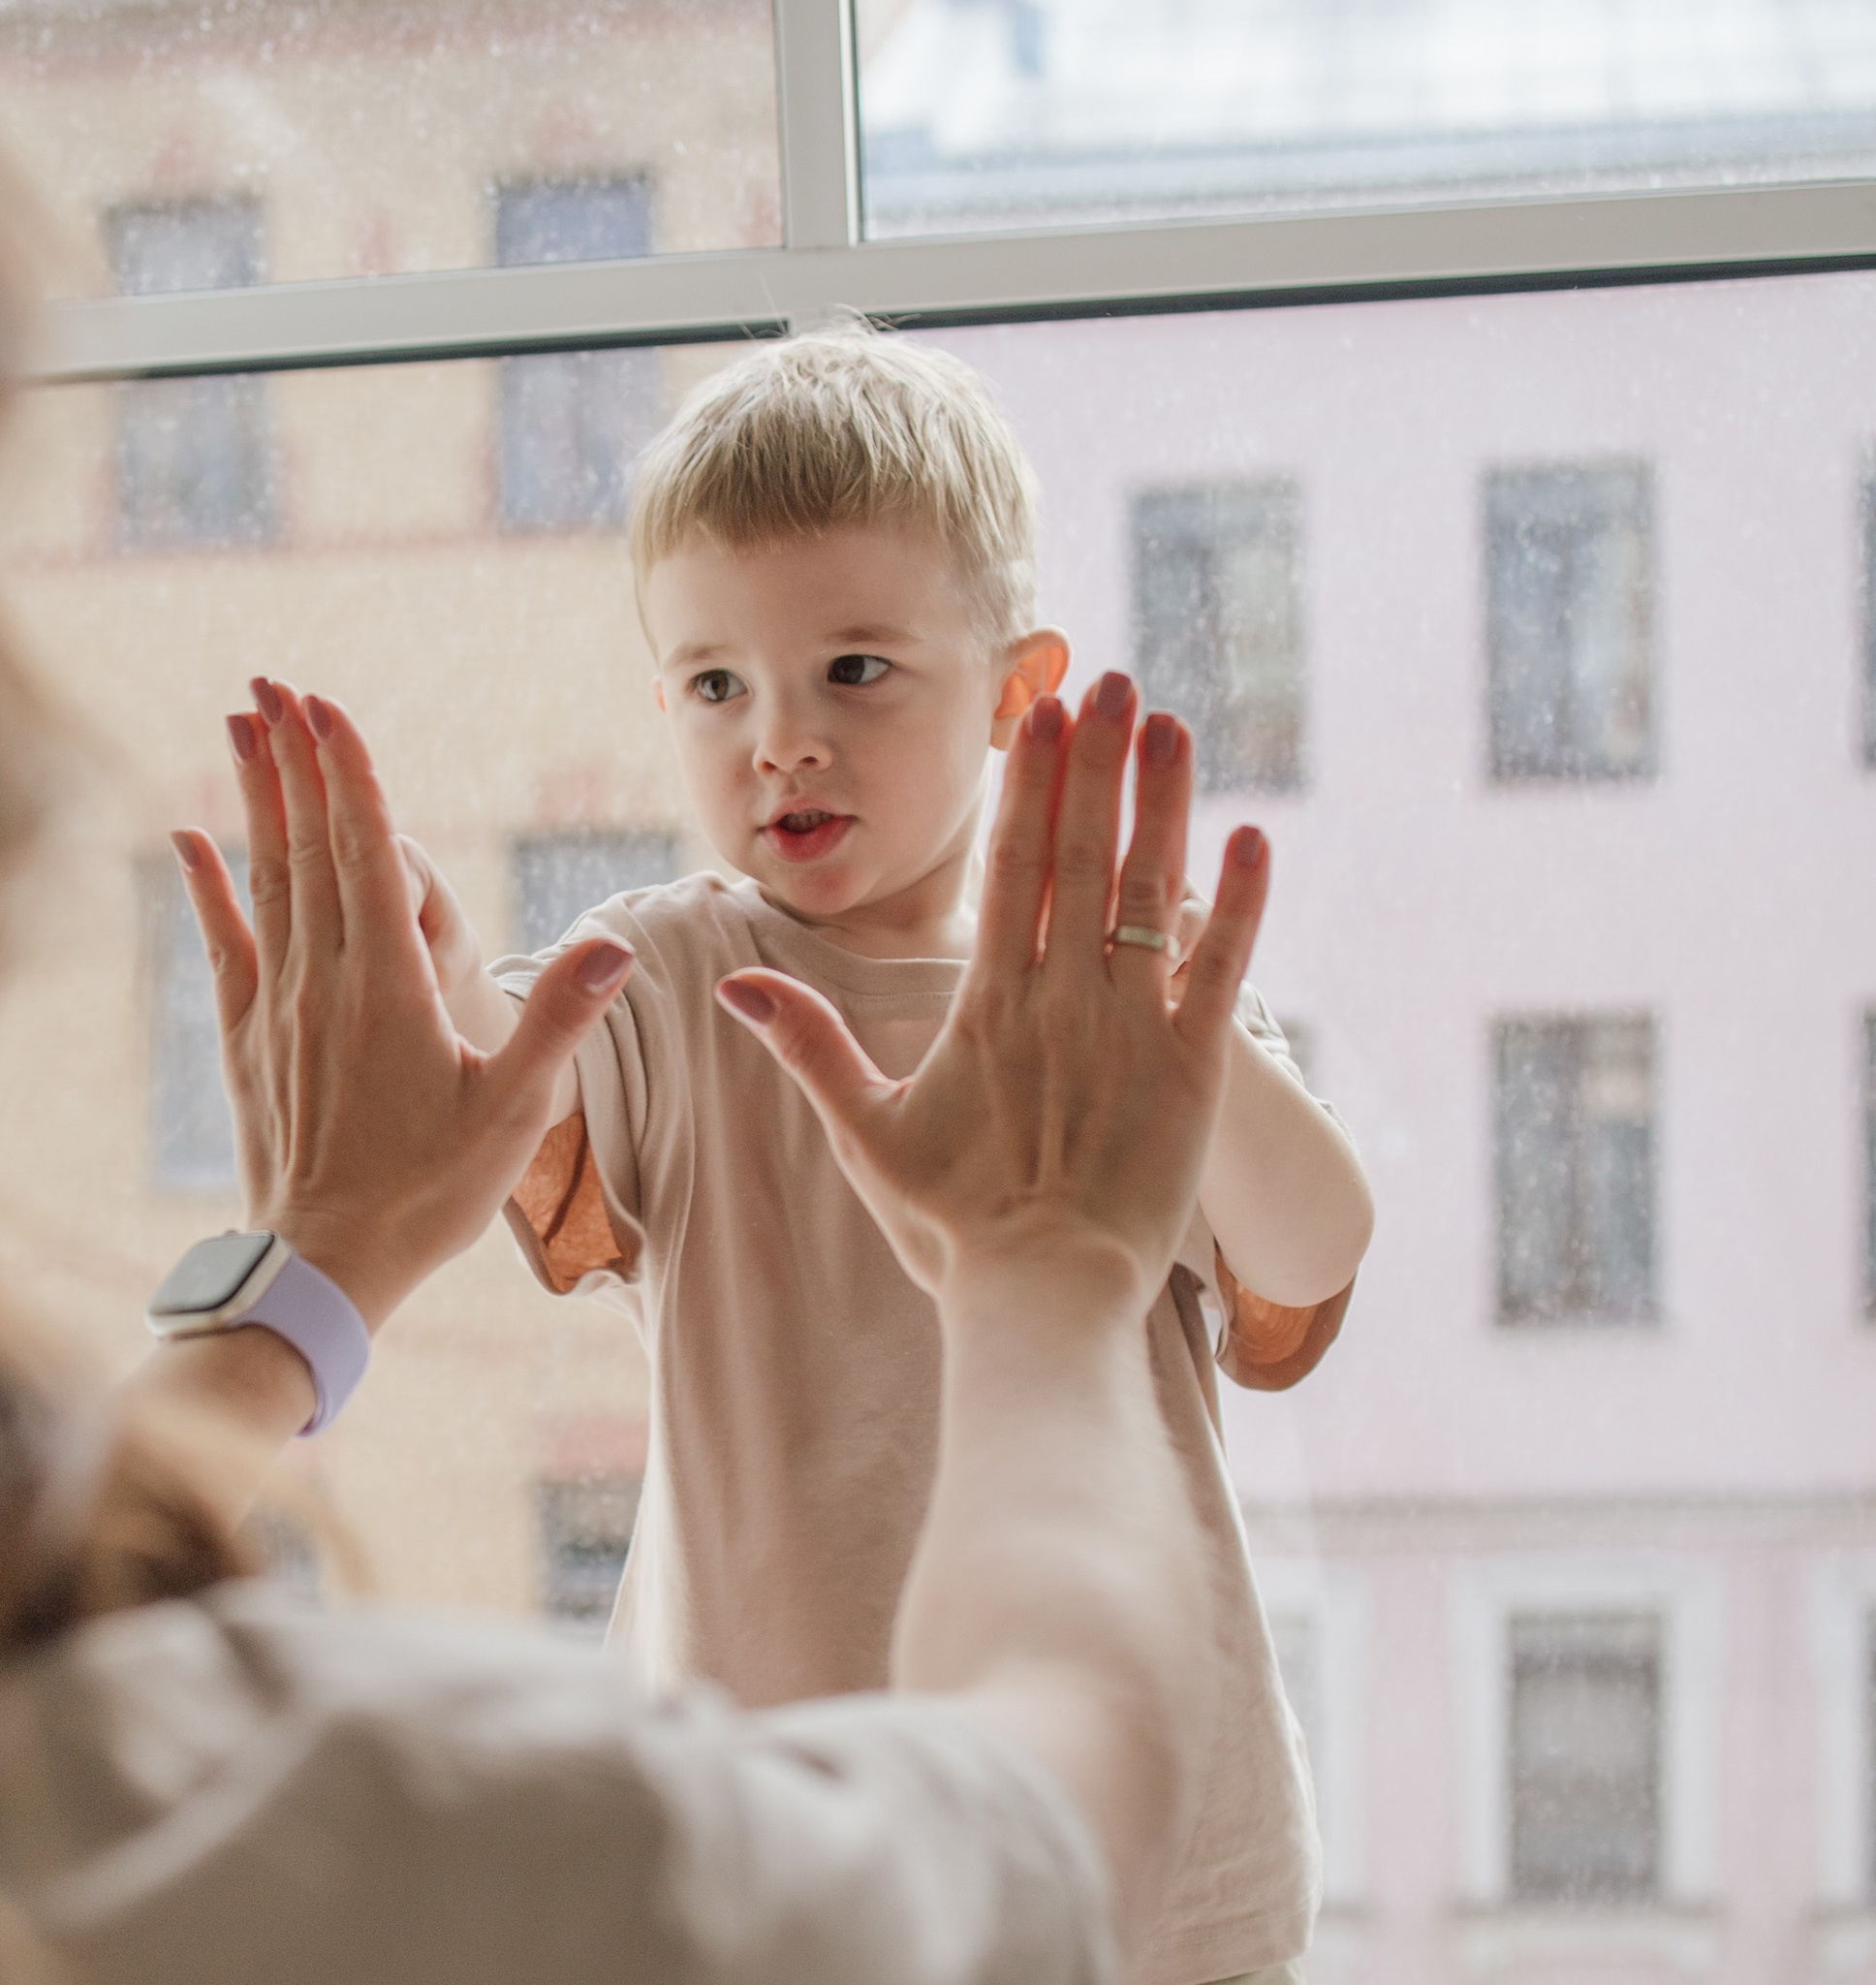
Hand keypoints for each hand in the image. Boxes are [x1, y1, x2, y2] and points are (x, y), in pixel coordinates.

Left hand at [170, 676, 631, 1330]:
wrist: (323, 1269)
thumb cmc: (429, 1197)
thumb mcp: (515, 1114)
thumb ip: (558, 1020)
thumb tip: (615, 942)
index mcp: (389, 988)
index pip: (368, 853)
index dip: (348, 773)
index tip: (325, 704)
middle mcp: (323, 982)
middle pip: (307, 845)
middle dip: (294, 758)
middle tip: (274, 681)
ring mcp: (276, 1007)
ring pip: (263, 878)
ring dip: (255, 798)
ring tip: (242, 725)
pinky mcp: (247, 1041)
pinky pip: (222, 942)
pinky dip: (204, 884)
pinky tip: (188, 837)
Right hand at [714, 673, 1267, 1308]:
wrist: (1042, 1300)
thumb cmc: (951, 1229)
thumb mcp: (865, 1135)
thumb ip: (809, 1049)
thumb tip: (733, 987)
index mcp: (988, 1006)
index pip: (1012, 868)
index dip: (1032, 784)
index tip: (1045, 713)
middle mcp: (1064, 1002)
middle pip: (1083, 858)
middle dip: (1100, 764)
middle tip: (1117, 684)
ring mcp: (1133, 1033)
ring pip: (1153, 896)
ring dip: (1164, 807)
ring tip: (1174, 727)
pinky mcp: (1194, 1076)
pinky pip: (1221, 972)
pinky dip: (1239, 904)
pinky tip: (1251, 836)